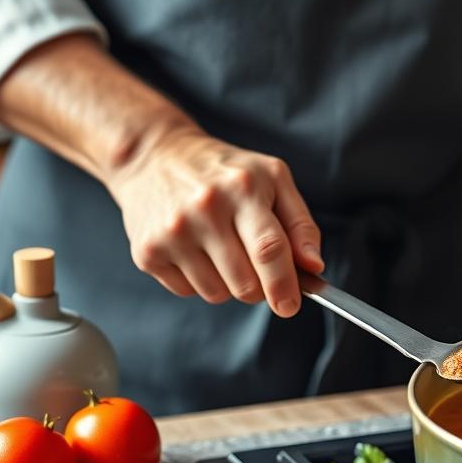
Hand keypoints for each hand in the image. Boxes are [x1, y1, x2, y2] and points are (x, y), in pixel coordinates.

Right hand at [105, 124, 323, 317]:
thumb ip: (300, 224)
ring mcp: (172, 233)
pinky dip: (199, 280)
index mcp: (242, 189)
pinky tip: (194, 248)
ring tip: (220, 247)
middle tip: (256, 266)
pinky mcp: (148, 253)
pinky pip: (188, 292)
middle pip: (245, 283)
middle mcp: (204, 210)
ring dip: (228, 283)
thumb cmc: (223, 171)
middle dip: (260, 287)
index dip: (284, 285)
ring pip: (218, 294)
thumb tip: (313, 267)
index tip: (290, 305)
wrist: (154, 156)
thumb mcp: (272, 178)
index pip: (269, 250)